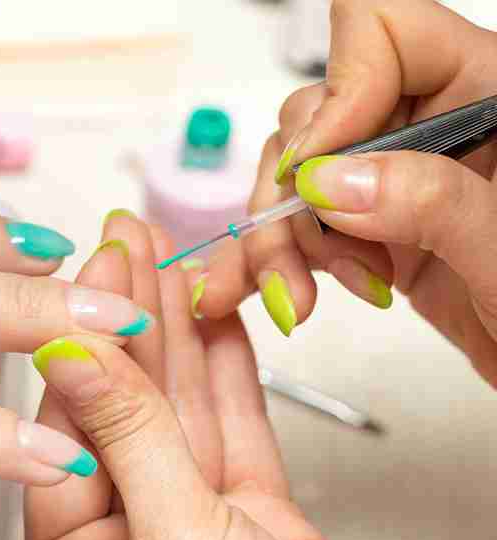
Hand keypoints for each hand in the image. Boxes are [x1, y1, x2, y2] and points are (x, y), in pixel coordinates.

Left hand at [23, 215, 388, 539]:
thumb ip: (129, 442)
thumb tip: (69, 356)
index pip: (70, 417)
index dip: (86, 334)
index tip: (94, 265)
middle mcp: (125, 531)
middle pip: (125, 401)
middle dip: (130, 317)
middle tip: (133, 239)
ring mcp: (191, 521)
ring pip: (181, 409)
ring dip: (178, 334)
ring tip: (174, 259)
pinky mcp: (252, 521)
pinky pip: (235, 434)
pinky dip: (230, 376)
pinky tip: (218, 323)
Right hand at [197, 0, 496, 386]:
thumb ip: (434, 204)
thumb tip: (329, 180)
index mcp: (484, 92)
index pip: (384, 31)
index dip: (340, 92)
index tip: (318, 174)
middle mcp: (429, 126)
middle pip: (316, 113)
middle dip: (298, 191)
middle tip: (320, 259)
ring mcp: (393, 181)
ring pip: (295, 175)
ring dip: (280, 239)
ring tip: (299, 297)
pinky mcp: (370, 231)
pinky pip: (298, 225)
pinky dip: (274, 261)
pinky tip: (276, 294)